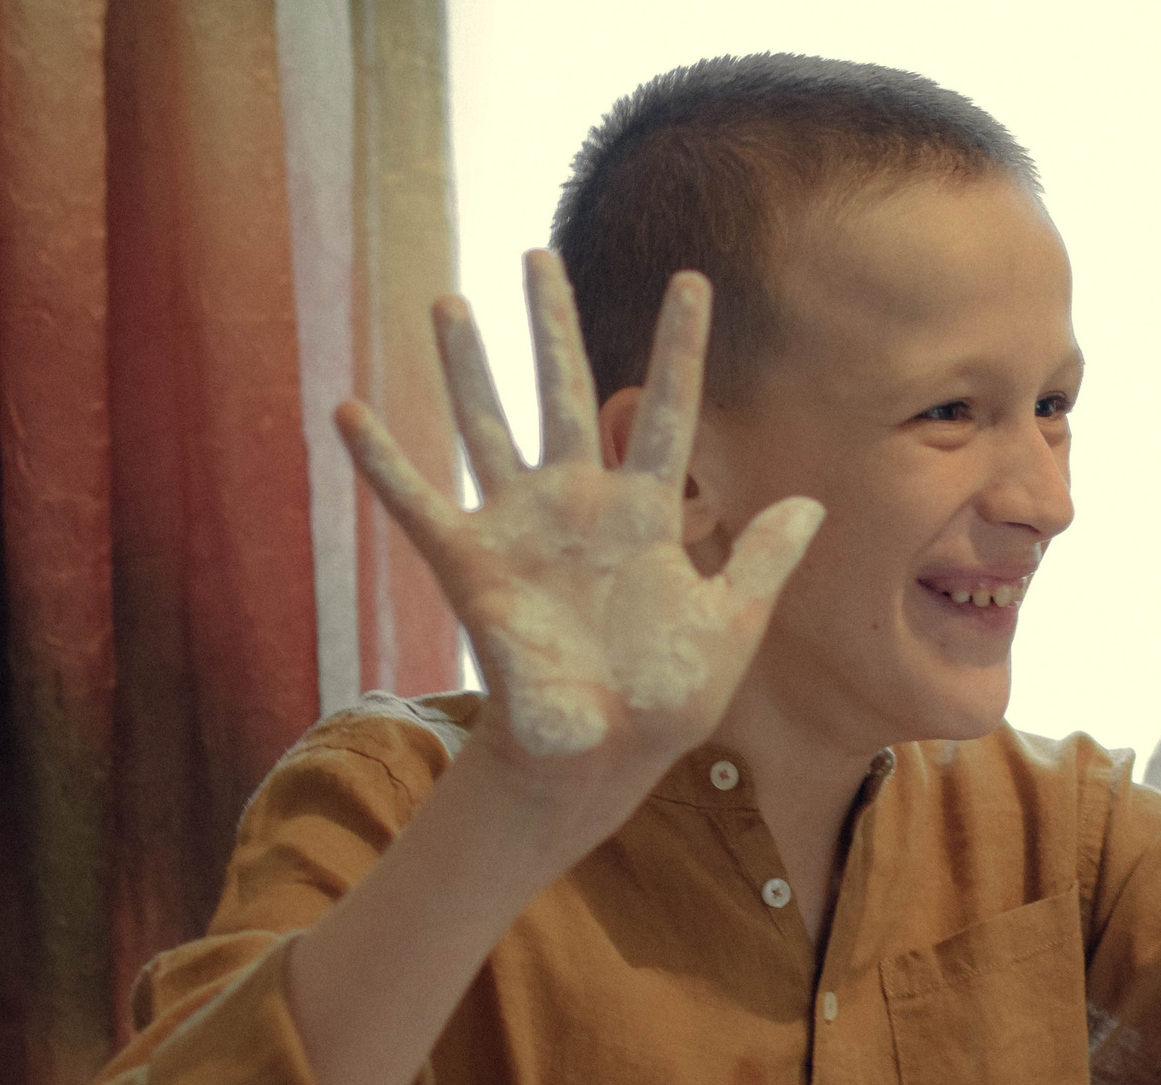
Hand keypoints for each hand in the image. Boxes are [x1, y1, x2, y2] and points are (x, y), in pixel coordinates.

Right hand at [337, 252, 822, 825]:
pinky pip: (416, 502)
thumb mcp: (730, 625)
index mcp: (647, 512)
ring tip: (450, 300)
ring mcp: (522, 528)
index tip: (693, 280)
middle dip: (552, 324)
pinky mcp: (472, 565)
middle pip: (565, 392)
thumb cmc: (667, 699)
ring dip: (468, 366)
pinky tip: (348, 409)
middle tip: (538, 253)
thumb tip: (812, 501)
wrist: (601, 756)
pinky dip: (382, 461)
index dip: (680, 347)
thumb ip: (763, 559)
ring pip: (490, 425)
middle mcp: (581, 504)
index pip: (667, 411)